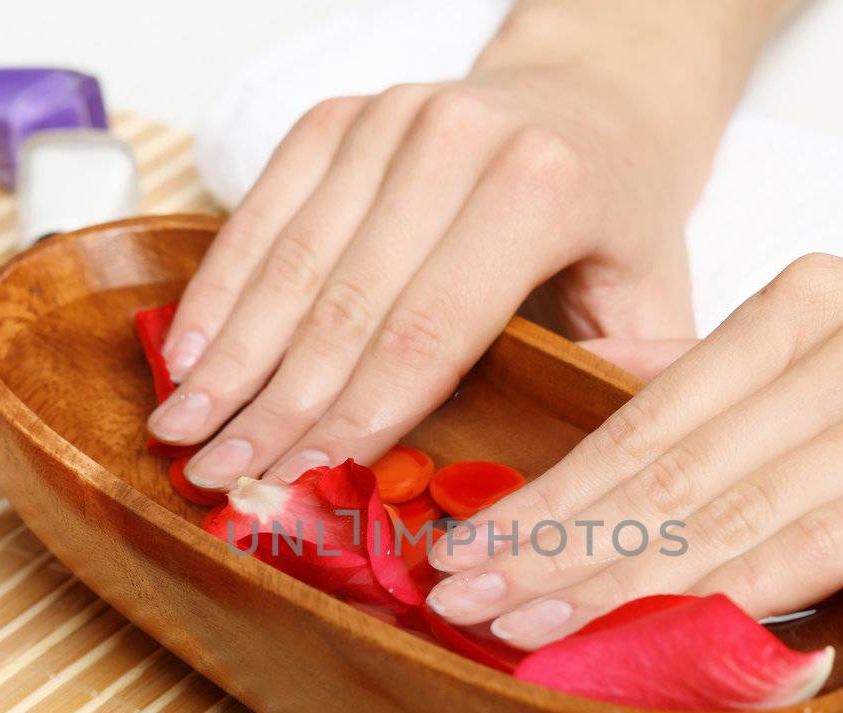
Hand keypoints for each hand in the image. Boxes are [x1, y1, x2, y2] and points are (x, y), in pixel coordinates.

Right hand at [147, 0, 785, 489]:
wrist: (592, 97)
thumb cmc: (617, 214)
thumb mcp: (661, 295)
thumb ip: (634, 380)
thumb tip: (583, 478)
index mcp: (541, 189)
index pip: (429, 331)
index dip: (357, 417)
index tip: (298, 484)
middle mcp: (455, 140)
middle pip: (346, 302)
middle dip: (276, 404)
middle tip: (219, 480)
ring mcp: (389, 120)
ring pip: (292, 260)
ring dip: (230, 355)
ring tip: (181, 433)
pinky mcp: (340, 117)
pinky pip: (263, 211)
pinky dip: (221, 287)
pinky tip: (187, 353)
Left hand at [426, 254, 842, 647]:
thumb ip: (782, 440)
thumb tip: (670, 522)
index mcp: (806, 309)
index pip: (647, 414)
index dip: (551, 491)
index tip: (471, 547)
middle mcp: (840, 337)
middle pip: (663, 456)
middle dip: (551, 538)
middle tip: (458, 596)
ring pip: (725, 501)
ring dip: (615, 575)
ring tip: (526, 626)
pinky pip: (826, 538)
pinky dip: (741, 592)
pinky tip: (673, 636)